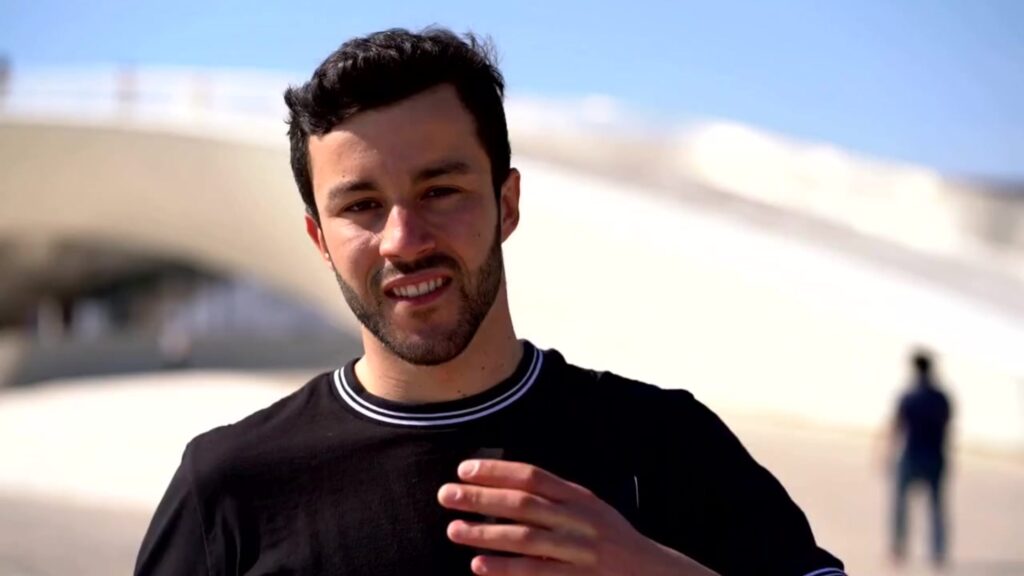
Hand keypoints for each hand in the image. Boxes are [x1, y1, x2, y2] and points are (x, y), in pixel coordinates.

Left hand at [437, 459, 718, 574]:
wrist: (654, 574)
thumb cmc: (611, 541)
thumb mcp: (589, 511)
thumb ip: (554, 499)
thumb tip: (503, 487)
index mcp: (580, 498)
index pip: (533, 476)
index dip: (497, 470)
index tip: (464, 468)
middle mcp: (580, 520)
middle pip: (524, 503)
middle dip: (481, 498)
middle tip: (446, 495)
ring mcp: (580, 552)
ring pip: (526, 538)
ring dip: (485, 533)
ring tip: (453, 530)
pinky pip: (536, 573)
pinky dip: (505, 569)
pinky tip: (479, 564)